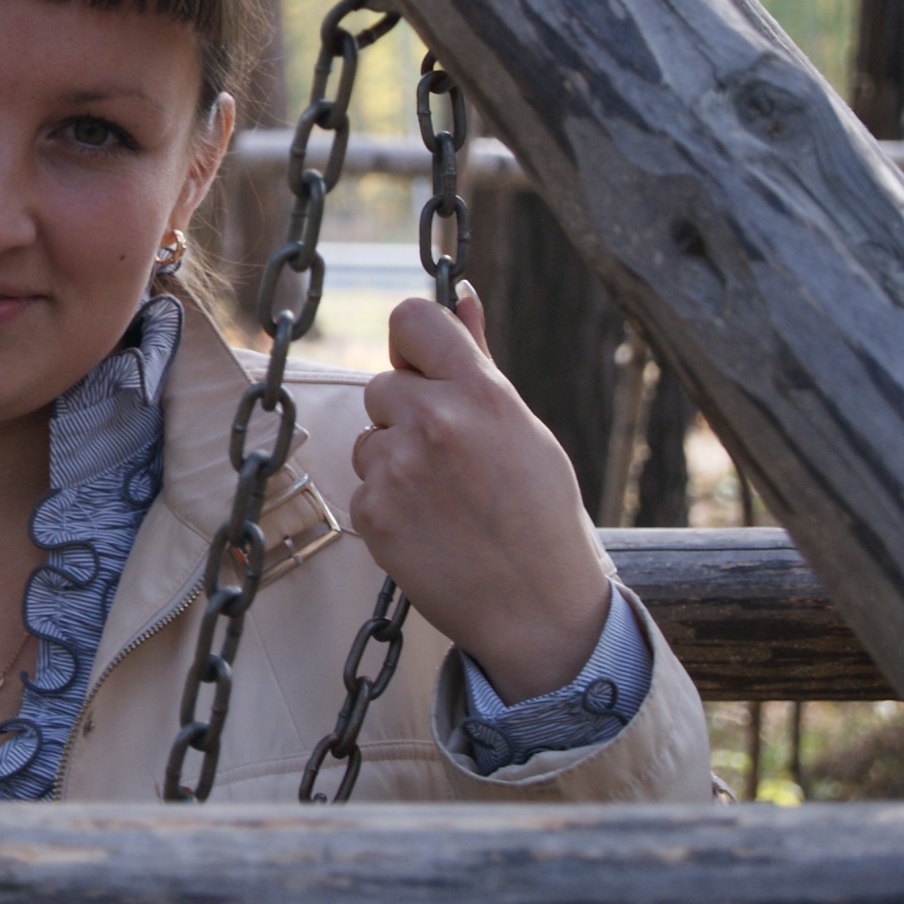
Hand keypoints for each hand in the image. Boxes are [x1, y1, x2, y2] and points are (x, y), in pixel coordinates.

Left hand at [347, 286, 610, 702]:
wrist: (537, 608)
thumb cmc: (539, 513)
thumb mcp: (524, 429)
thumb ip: (479, 360)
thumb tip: (458, 295)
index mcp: (481, 391)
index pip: (411, 318)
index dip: (411, 342)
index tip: (420, 365)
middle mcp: (434, 420)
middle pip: (383, 386)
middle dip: (406, 415)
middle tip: (452, 459)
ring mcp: (397, 466)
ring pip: (369, 437)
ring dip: (394, 460)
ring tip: (446, 499)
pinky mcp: (372, 510)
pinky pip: (363, 484)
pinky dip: (387, 504)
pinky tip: (428, 528)